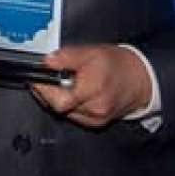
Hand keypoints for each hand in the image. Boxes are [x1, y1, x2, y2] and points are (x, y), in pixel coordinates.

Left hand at [29, 45, 152, 127]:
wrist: (139, 80)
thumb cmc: (118, 65)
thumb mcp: (91, 52)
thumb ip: (67, 56)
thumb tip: (46, 61)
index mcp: (93, 88)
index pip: (58, 99)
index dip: (42, 90)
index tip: (35, 79)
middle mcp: (94, 107)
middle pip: (58, 107)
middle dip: (46, 93)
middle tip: (43, 80)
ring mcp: (95, 118)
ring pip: (63, 112)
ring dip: (56, 99)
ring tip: (59, 84)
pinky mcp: (95, 123)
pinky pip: (72, 116)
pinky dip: (67, 105)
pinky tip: (70, 94)